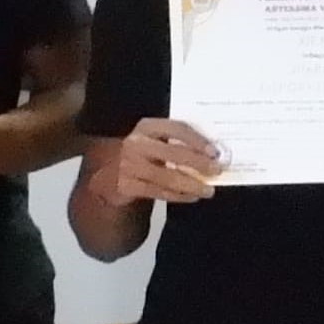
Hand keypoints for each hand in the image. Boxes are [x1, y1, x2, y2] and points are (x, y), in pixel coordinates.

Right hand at [88, 117, 220, 207]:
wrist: (107, 171)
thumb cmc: (142, 153)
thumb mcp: (154, 140)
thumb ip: (177, 143)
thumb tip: (213, 153)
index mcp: (147, 126)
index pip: (177, 129)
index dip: (197, 140)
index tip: (214, 151)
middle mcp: (136, 143)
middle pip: (174, 153)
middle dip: (199, 163)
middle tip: (217, 170)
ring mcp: (130, 165)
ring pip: (168, 177)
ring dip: (192, 185)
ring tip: (208, 190)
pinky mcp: (127, 186)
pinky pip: (159, 192)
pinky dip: (179, 196)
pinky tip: (192, 196)